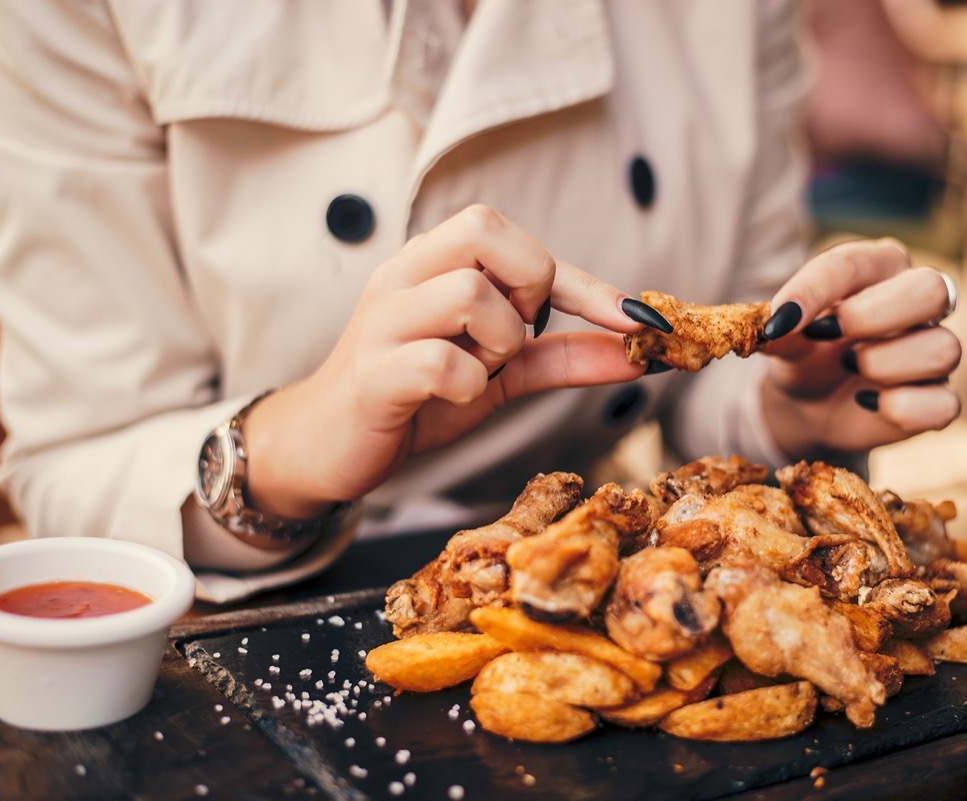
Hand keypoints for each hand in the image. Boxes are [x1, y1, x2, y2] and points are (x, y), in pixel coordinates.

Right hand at [241, 205, 647, 518]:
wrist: (327, 448)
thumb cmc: (415, 396)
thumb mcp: (498, 371)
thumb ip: (562, 356)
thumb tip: (639, 353)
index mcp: (432, 262)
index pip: (512, 237)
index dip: (585, 281)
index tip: (640, 320)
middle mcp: (403, 276)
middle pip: (483, 230)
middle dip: (530, 285)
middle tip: (521, 336)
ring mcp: (382, 322)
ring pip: (469, 294)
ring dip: (501, 342)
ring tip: (482, 371)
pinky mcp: (371, 375)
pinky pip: (442, 362)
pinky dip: (469, 384)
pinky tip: (455, 398)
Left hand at [758, 238, 960, 455]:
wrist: (810, 404)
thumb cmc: (804, 353)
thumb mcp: (783, 340)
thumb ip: (778, 330)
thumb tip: (771, 327)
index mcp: (877, 268)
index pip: (855, 263)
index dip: (815, 290)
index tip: (779, 320)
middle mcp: (916, 302)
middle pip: (932, 289)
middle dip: (872, 316)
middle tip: (828, 336)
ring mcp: (933, 348)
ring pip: (943, 348)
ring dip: (884, 364)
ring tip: (849, 367)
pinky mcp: (937, 397)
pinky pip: (944, 404)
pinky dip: (900, 408)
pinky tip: (866, 401)